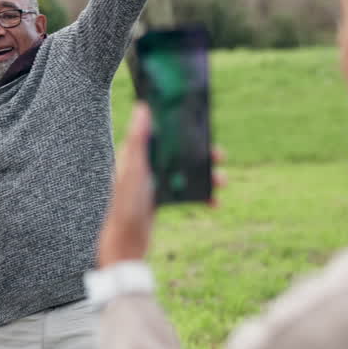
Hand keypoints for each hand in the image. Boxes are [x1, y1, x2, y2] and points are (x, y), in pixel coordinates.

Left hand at [97, 104, 226, 266]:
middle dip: (200, 154)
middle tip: (220, 155)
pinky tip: (214, 202)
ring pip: (184, 173)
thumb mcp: (134, 169)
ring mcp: (153, 183)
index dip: (180, 128)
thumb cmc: (126, 203)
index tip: (202, 125)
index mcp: (135, 154)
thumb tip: (143, 107)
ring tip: (222, 181)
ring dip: (205, 176)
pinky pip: (185, 193)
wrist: (125, 241)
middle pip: (177, 152)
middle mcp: (144, 166)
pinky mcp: (160, 199)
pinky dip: (200, 196)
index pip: (161, 133)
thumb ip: (138, 139)